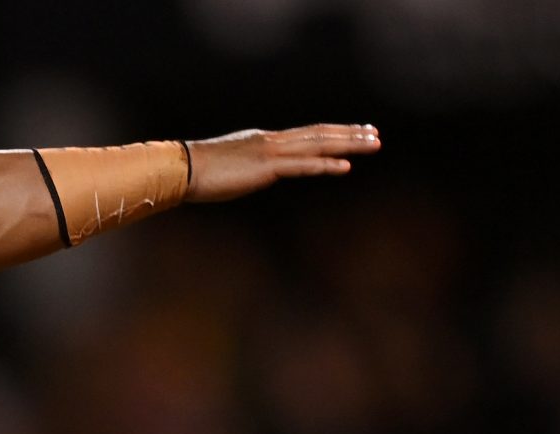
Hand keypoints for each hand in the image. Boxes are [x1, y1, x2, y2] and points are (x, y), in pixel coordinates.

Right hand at [183, 126, 379, 202]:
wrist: (183, 169)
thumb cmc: (199, 173)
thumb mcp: (231, 168)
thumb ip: (248, 169)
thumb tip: (252, 175)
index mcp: (266, 141)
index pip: (307, 134)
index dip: (334, 132)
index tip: (355, 132)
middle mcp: (273, 141)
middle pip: (320, 134)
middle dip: (350, 134)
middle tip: (376, 135)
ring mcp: (271, 152)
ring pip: (318, 144)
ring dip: (348, 144)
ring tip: (373, 144)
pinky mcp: (267, 167)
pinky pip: (303, 165)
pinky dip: (326, 164)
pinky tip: (346, 166)